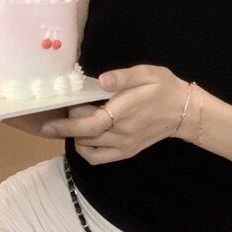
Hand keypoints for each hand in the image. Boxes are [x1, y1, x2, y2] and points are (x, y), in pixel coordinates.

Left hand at [42, 65, 187, 164]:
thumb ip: (123, 77)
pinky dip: (85, 150)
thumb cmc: (163, 87)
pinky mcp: (126, 153)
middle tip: (64, 110)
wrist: (184, 111)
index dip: (67, 125)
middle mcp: (122, 133)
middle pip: (85, 135)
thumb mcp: (147, 73)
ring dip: (76, 135)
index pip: (90, 124)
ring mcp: (124, 146)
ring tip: (75, 120)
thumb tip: (102, 80)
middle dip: (68, 125)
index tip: (48, 123)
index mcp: (125, 112)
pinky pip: (98, 158)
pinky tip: (84, 136)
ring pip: (89, 147)